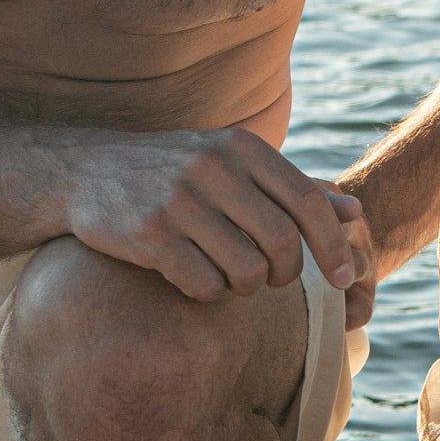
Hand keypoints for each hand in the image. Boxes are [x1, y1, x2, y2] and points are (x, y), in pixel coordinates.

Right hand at [63, 126, 370, 304]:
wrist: (84, 170)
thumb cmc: (172, 171)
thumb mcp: (231, 163)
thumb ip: (290, 187)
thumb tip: (354, 211)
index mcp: (242, 147)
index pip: (309, 204)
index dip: (333, 248)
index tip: (343, 280)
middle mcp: (214, 168)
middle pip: (283, 244)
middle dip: (286, 274)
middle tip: (271, 279)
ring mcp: (179, 201)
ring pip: (247, 271)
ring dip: (246, 286)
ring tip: (228, 274)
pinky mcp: (149, 235)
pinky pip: (205, 286)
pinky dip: (208, 293)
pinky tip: (192, 276)